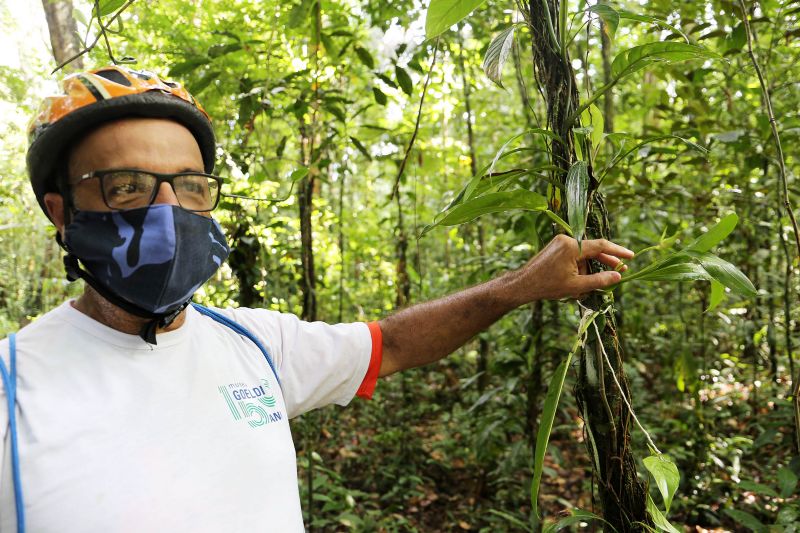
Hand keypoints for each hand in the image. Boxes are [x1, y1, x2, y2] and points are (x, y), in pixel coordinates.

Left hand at [517, 234, 634, 300]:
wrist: (523, 284)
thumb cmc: (548, 286)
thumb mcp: (577, 286)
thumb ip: (599, 280)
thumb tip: (618, 276)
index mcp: (573, 246)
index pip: (601, 245)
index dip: (618, 251)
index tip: (631, 256)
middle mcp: (567, 240)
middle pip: (593, 249)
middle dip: (605, 262)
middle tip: (620, 270)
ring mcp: (560, 242)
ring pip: (584, 254)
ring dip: (589, 268)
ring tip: (588, 285)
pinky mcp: (556, 247)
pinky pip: (574, 254)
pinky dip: (580, 266)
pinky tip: (579, 280)